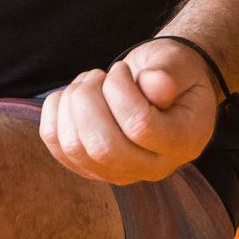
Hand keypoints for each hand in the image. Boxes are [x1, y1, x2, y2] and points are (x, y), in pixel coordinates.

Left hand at [40, 38, 220, 184]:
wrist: (165, 90)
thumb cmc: (173, 74)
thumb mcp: (179, 65)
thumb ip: (168, 74)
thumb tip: (157, 83)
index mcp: (183, 141)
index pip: (140, 127)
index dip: (120, 91)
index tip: (120, 69)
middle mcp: (154, 167)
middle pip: (104, 148)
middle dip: (88, 100)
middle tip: (98, 76)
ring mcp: (121, 173)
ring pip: (77, 149)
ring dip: (71, 104)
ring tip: (88, 83)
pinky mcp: (93, 169)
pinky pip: (59, 149)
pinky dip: (55, 115)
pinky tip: (70, 96)